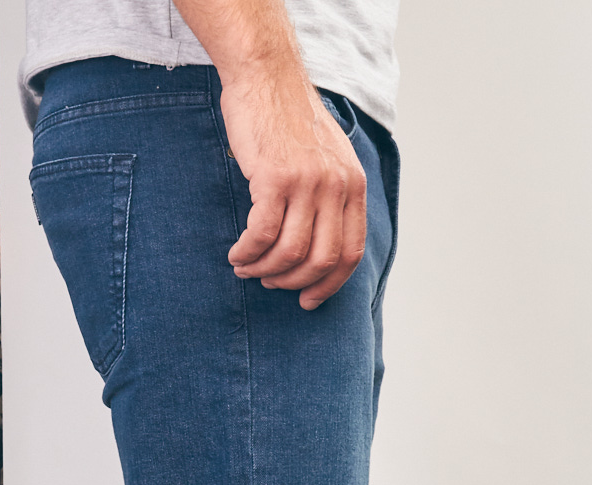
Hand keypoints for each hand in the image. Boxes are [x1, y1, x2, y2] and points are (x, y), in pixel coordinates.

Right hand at [221, 68, 366, 309]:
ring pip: (290, 252)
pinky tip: (237, 255)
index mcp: (353, 185)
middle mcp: (336, 185)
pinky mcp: (275, 177)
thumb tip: (318, 245)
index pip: (351, 252)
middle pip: (322, 259)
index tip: (309, 300)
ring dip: (265, 269)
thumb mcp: (327, 158)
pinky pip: (262, 234)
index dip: (330, 284)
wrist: (266, 76)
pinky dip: (248, 253)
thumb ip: (331, 196)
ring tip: (247, 268)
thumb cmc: (288, 120)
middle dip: (294, 282)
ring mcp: (307, 182)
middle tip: (271, 282)